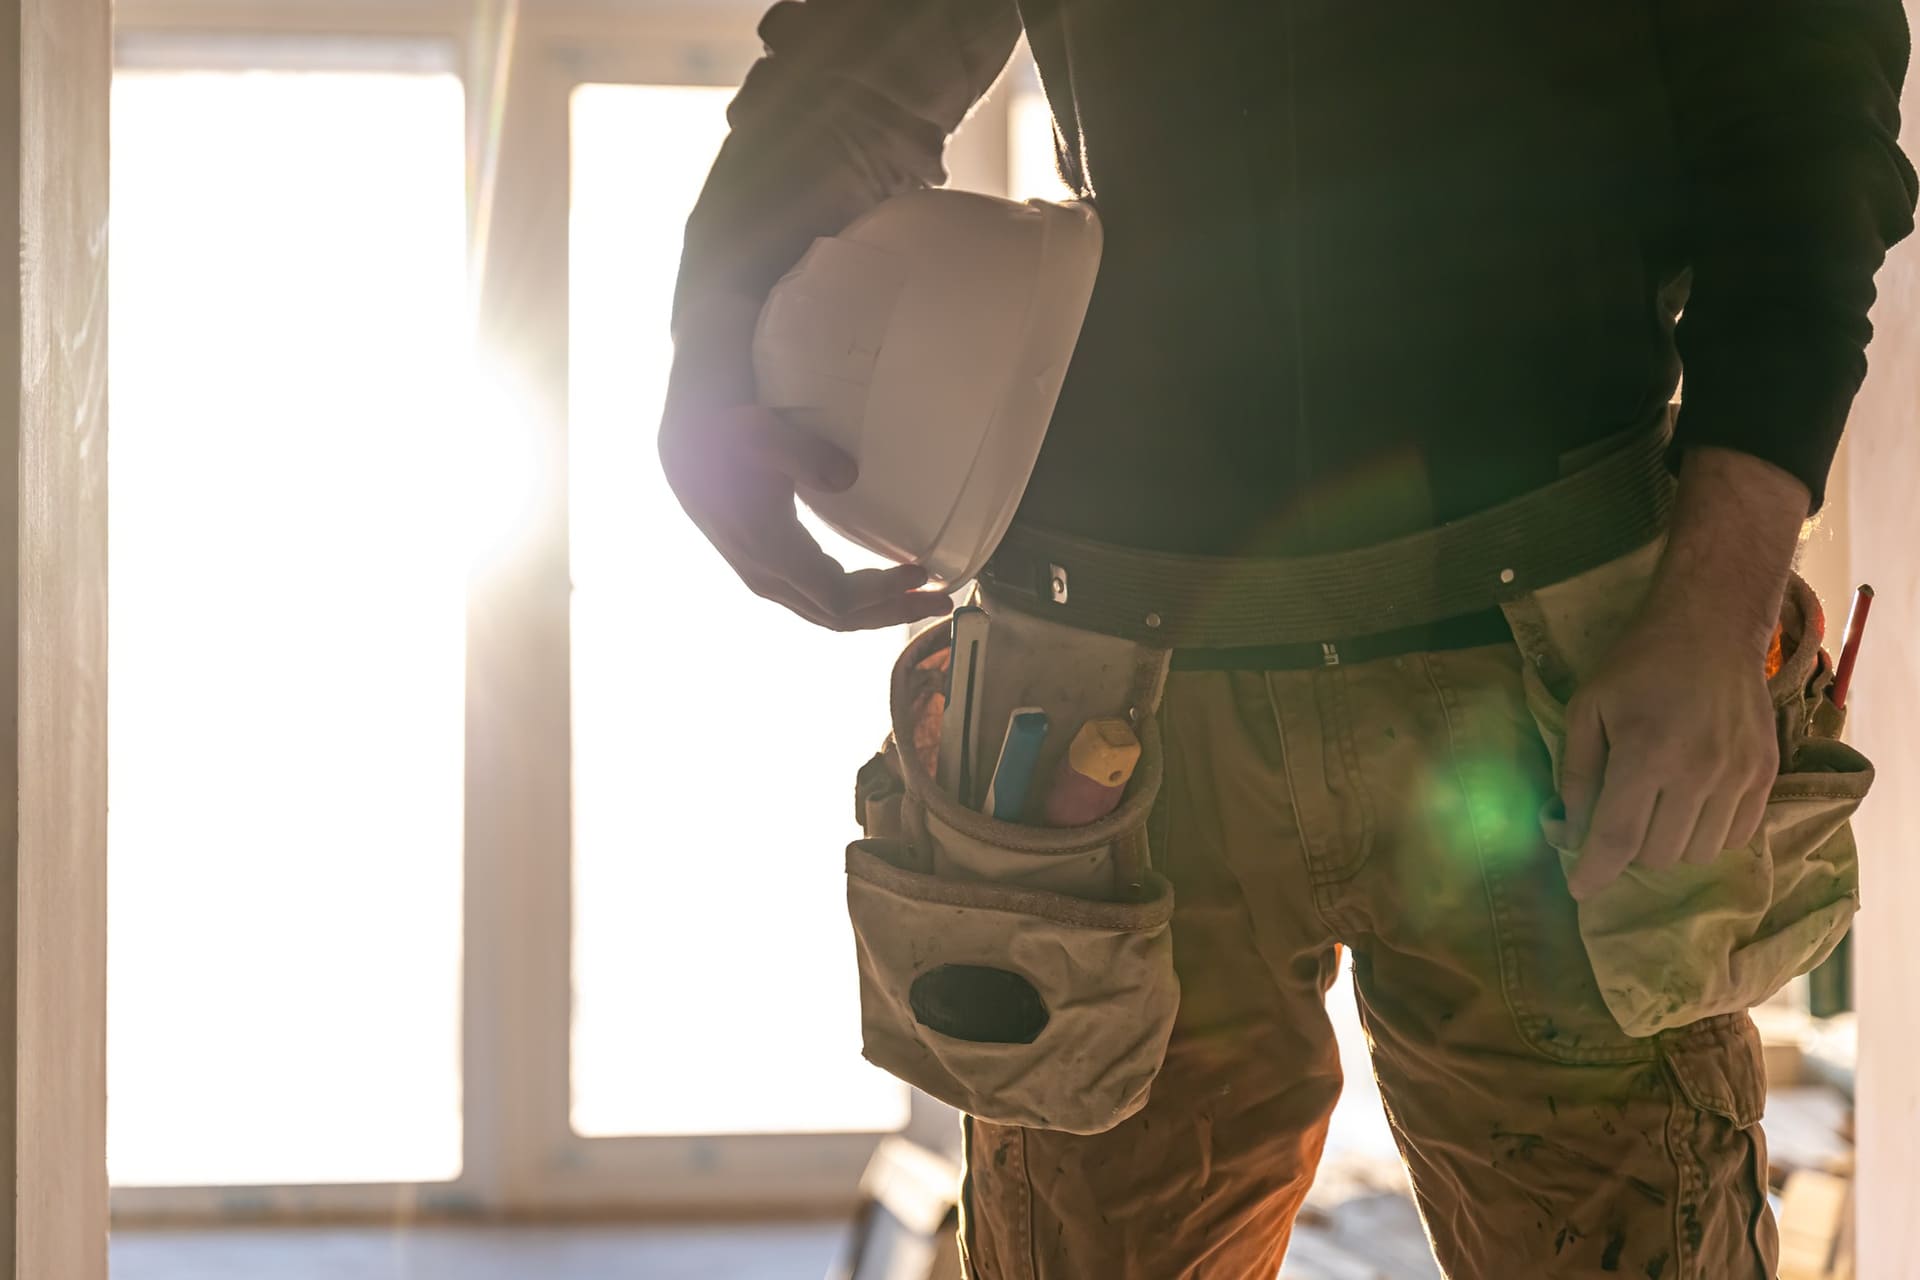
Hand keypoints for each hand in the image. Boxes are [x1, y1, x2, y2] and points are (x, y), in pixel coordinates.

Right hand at [659, 296, 953, 632]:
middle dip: (893, 611)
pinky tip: (883, 587)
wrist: (688, 449)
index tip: (921, 570)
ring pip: (828, 614)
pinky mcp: (769, 572)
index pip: (836, 596)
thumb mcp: (764, 435)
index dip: (883, 593)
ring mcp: (766, 579)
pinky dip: (856, 602)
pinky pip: (818, 601)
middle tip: (943, 600)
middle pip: (838, 617)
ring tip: (923, 597)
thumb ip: (805, 455)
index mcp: (770, 551)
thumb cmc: (729, 438)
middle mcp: (768, 576)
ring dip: (878, 610)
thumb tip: (849, 476)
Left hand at [1559, 444, 1807, 900]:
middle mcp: (1698, 773)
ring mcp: (1738, 776)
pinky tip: (1688, 808)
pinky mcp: (1765, 774)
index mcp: (1646, 755)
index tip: (1580, 890)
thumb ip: (1577, 773)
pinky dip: (1706, 835)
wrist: (1711, 628)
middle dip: (1627, 852)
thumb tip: (1571, 830)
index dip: (1595, 873)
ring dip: (1668, 845)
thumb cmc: (1638, 665)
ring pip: (1698, 852)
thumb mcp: (1587, 709)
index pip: (1617, 838)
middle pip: (1658, 854)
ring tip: (1653, 812)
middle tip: (1617, 823)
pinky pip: (1736, 835)